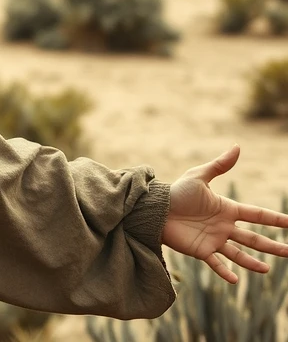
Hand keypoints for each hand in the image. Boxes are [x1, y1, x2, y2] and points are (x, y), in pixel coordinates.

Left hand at [162, 145, 287, 282]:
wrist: (154, 208)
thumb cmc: (176, 192)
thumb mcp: (198, 177)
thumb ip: (219, 165)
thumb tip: (237, 147)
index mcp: (227, 209)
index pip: (257, 215)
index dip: (275, 219)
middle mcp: (224, 227)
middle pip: (254, 238)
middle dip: (272, 246)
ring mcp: (213, 240)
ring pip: (239, 253)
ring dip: (252, 262)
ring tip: (267, 270)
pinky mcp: (200, 250)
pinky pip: (215, 263)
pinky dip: (224, 272)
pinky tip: (235, 281)